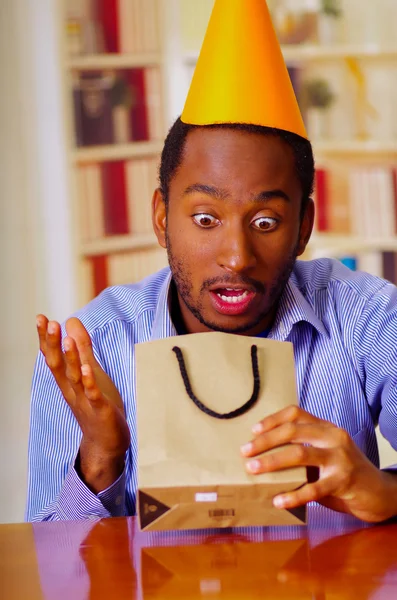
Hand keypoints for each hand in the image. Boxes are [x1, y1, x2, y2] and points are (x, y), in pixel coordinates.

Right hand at [36, 315, 130, 492]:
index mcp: (68, 381)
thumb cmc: (97, 405)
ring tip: (66, 339)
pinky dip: (89, 382)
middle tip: (49, 323)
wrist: (106, 443)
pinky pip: (92, 395)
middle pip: (58, 365)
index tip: (41, 318)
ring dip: (70, 358)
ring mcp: (85, 400)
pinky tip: (87, 369)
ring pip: (74, 378)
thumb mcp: (91, 371)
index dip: (47, 338)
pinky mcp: (100, 410)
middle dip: (53, 344)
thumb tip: (71, 321)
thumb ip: (82, 348)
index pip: (53, 356)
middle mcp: (71, 390)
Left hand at [240, 405, 396, 522]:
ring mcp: (340, 458)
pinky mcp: (344, 481)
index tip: (253, 431)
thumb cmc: (344, 473)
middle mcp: (333, 437)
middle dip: (265, 441)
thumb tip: (263, 454)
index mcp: (326, 427)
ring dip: (272, 461)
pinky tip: (278, 500)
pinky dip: (293, 494)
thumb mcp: (325, 454)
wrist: (379, 493)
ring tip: (253, 470)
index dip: (272, 420)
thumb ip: (304, 449)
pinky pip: (313, 488)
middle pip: (293, 430)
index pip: (295, 413)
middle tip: (245, 452)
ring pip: (299, 453)